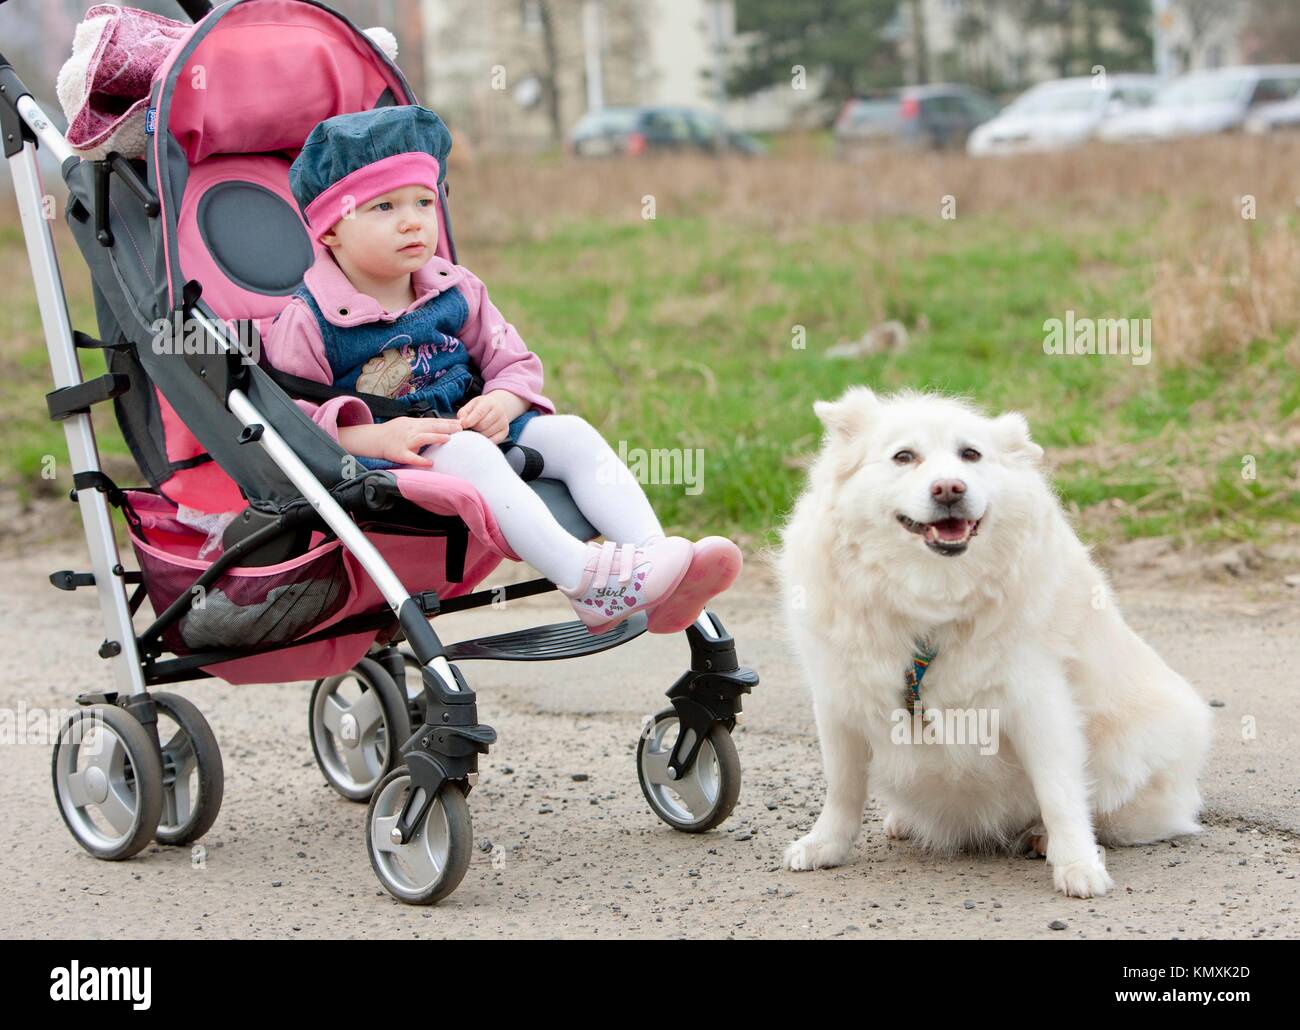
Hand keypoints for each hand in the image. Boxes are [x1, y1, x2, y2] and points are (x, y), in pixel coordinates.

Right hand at [339, 416, 461, 466]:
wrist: (374, 439)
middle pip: (431, 426)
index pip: (434, 421)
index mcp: (414, 424)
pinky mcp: (399, 453)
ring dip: (435, 438)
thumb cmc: (393, 433)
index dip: (448, 422)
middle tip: (460, 428)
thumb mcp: (408, 424)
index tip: (461, 422)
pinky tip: (430, 463)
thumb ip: (423, 426)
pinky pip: (410, 457)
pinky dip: (420, 460)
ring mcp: (405, 442)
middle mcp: (411, 431)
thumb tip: (441, 427)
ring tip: (448, 439)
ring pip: (422, 438)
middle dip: (446, 427)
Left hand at [455, 390, 528, 443]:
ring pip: (486, 434)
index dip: (469, 421)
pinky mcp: (505, 432)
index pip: (479, 413)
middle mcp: (499, 411)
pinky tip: (482, 435)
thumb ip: (463, 413)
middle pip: (482, 425)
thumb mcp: (471, 405)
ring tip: (477, 430)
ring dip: (478, 434)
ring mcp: (504, 422)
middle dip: (473, 428)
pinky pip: (493, 441)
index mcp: (489, 402)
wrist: (496, 408)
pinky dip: (485, 440)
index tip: (463, 425)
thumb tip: (461, 423)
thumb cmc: (480, 407)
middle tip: (470, 427)